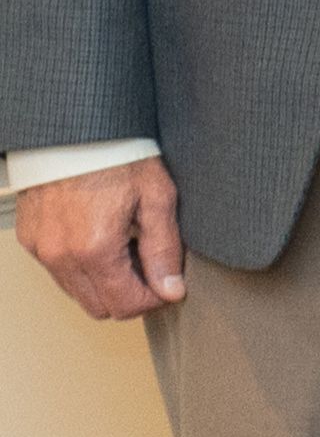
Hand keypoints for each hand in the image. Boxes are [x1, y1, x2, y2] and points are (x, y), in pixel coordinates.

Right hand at [16, 161, 188, 321]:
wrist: (77, 130)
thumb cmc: (118, 156)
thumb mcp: (157, 198)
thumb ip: (164, 250)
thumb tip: (171, 290)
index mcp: (94, 249)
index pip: (125, 305)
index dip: (152, 299)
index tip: (166, 283)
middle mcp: (61, 256)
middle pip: (98, 306)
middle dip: (128, 295)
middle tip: (148, 266)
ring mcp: (41, 249)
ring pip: (76, 292)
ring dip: (104, 283)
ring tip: (126, 249)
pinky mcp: (30, 240)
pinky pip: (58, 272)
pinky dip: (81, 267)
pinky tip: (100, 240)